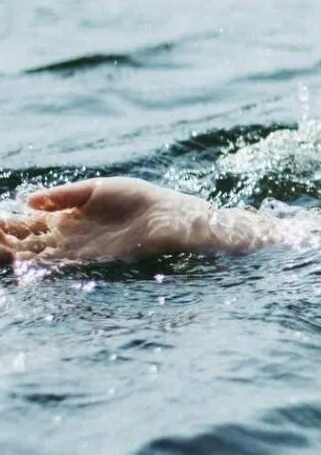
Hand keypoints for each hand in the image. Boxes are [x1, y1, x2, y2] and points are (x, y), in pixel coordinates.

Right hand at [1, 177, 216, 267]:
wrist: (170, 216)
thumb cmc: (138, 198)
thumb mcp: (96, 189)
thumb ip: (63, 195)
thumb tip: (28, 201)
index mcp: (66, 216)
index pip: (28, 223)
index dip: (8, 223)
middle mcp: (67, 236)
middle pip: (27, 242)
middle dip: (5, 240)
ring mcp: (77, 250)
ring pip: (37, 256)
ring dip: (15, 254)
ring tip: (1, 247)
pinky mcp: (92, 261)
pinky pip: (59, 265)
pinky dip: (39, 264)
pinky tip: (23, 260)